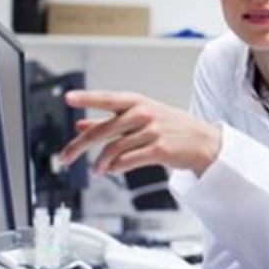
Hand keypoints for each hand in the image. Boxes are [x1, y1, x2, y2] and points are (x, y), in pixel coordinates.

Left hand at [57, 89, 221, 175]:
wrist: (203, 141)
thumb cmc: (170, 127)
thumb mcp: (141, 117)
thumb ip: (109, 121)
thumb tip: (81, 124)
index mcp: (137, 102)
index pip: (108, 98)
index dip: (87, 97)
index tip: (68, 98)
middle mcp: (143, 114)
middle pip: (104, 130)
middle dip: (79, 146)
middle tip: (66, 157)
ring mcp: (152, 131)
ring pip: (114, 149)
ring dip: (100, 163)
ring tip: (96, 170)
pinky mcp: (159, 149)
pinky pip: (128, 161)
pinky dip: (115, 168)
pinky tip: (111, 170)